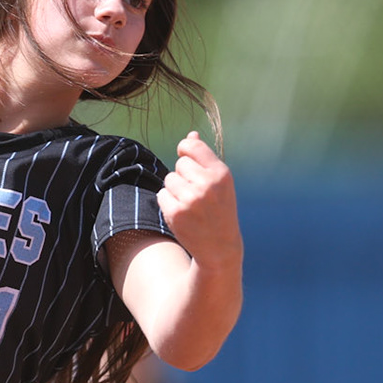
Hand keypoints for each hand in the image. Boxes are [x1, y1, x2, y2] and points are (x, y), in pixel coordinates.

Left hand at [157, 133, 241, 272]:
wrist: (220, 248)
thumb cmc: (219, 210)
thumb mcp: (219, 183)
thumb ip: (204, 158)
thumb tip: (191, 134)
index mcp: (221, 174)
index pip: (192, 146)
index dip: (185, 149)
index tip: (185, 155)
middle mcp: (207, 185)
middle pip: (179, 164)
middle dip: (183, 175)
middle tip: (197, 194)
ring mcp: (191, 199)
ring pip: (169, 179)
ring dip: (175, 190)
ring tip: (191, 205)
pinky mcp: (176, 213)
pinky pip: (161, 195)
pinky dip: (168, 203)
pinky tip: (183, 214)